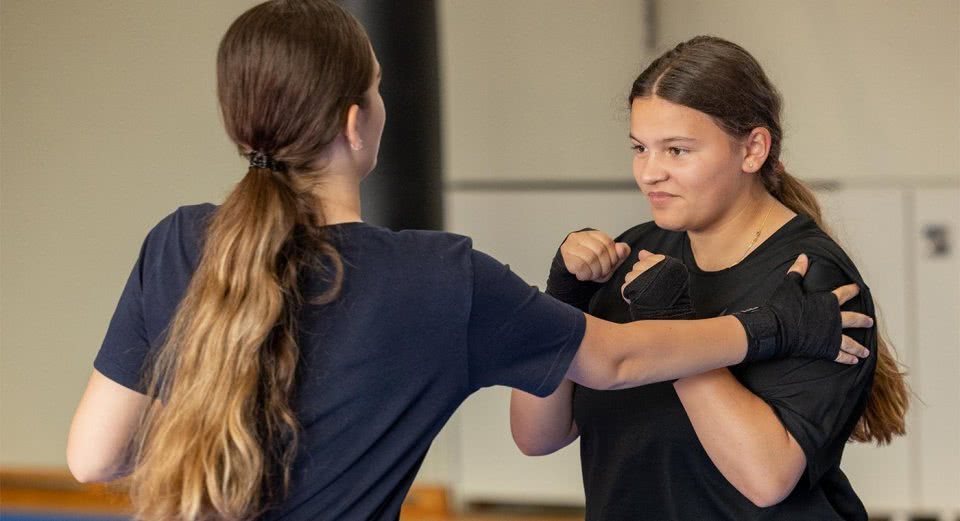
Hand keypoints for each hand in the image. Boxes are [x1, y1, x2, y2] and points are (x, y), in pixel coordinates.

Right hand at [559, 230, 630, 282]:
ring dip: (595, 271)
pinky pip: (580, 265)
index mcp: (592, 234)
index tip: (611, 265)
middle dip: (604, 266)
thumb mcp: (608, 260)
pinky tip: (584, 275)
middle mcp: (579, 237)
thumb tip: (622, 248)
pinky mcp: (564, 256)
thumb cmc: (590, 266)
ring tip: (593, 275)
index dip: (613, 256)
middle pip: (600, 250)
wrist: (570, 274)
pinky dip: (586, 274)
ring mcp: (570, 245)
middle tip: (602, 273)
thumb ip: (619, 253)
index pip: (608, 242)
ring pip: (590, 258)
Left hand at [620, 251, 695, 320]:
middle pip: (637, 267)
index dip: (649, 270)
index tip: (656, 279)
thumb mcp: (670, 272)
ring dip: (634, 285)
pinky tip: (639, 298)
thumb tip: (641, 252)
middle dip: (641, 276)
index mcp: (662, 261)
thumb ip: (654, 259)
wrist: (672, 312)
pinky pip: (624, 288)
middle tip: (651, 287)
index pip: (646, 259)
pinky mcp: (632, 289)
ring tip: (646, 294)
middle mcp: (650, 267)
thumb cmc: (673, 293)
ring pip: (629, 277)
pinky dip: (629, 294)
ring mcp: (640, 277)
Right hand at [734, 254, 873, 363]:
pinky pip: (840, 355)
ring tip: (866, 351)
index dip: (852, 290)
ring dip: (859, 347)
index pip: (844, 293)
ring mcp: (831, 335)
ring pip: (851, 342)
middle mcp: (834, 319)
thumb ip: (798, 271)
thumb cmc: (782, 307)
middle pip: (853, 319)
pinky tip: (854, 360)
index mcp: (827, 302)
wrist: (777, 329)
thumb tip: (803, 256)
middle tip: (870, 322)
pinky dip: (848, 358)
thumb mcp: (789, 286)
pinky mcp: (826, 349)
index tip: (859, 288)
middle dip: (863, 320)